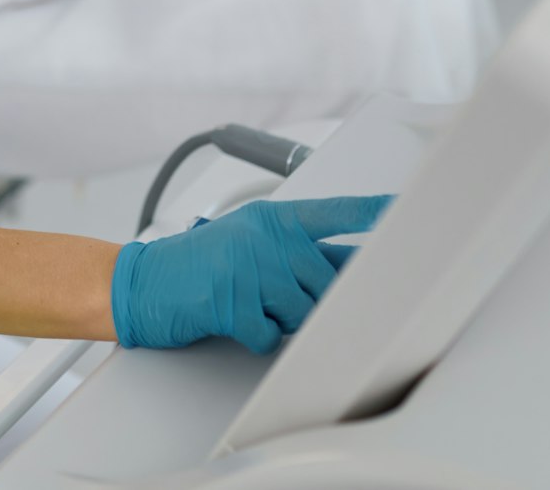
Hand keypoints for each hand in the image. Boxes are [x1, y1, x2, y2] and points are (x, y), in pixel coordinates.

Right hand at [111, 196, 390, 354]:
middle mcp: (264, 237)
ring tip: (249, 303)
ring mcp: (247, 267)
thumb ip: (300, 253)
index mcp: (273, 218)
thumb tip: (354, 266)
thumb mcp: (250, 244)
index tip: (407, 210)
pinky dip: (255, 337)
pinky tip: (233, 320)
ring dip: (280, 320)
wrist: (141, 282)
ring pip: (302, 313)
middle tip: (275, 296)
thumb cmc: (199, 264)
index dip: (374, 213)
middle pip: (326, 282)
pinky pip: (270, 336)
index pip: (336, 213)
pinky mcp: (230, 301)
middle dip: (309, 300)